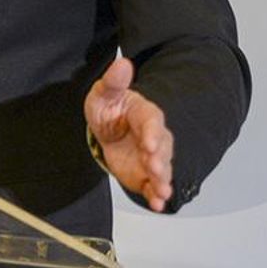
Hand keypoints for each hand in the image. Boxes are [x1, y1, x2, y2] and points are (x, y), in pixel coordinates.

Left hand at [84, 57, 173, 211]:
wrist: (106, 129)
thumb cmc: (108, 108)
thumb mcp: (104, 93)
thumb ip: (113, 81)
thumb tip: (122, 63)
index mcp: (145, 114)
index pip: (152, 122)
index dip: (152, 133)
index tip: (149, 144)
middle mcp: (153, 137)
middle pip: (162, 148)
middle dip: (160, 160)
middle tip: (155, 169)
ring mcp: (151, 157)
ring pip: (162, 169)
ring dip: (163, 180)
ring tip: (162, 191)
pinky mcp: (146, 174)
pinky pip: (154, 185)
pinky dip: (156, 196)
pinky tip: (157, 204)